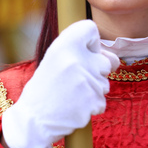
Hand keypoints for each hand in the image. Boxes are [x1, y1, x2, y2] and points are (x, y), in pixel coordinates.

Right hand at [1, 20, 119, 147]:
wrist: (33, 120)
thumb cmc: (46, 87)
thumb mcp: (56, 59)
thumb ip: (82, 51)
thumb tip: (114, 59)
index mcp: (63, 45)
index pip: (90, 28)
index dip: (90, 42)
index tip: (80, 54)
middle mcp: (76, 59)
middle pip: (107, 60)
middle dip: (96, 71)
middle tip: (74, 80)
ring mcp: (86, 80)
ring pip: (105, 83)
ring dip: (93, 90)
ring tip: (72, 95)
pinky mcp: (92, 101)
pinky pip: (102, 101)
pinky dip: (92, 106)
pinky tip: (75, 107)